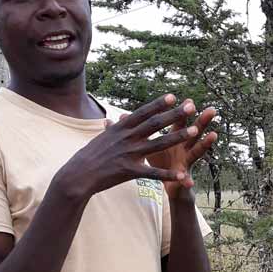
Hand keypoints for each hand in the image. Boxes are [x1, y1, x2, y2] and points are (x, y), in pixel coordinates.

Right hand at [52, 94, 203, 202]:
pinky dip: (168, 174)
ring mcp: (129, 154)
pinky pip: (152, 172)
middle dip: (174, 114)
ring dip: (177, 137)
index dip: (158, 104)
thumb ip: (113, 129)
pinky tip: (182, 175)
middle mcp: (126, 138)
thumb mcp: (102, 138)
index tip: (173, 96)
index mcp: (120, 128)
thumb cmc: (90, 156)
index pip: (142, 113)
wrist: (78, 175)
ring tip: (194, 131)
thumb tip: (115, 119)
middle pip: (154, 124)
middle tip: (191, 106)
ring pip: (158, 144)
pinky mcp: (129, 171)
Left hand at [147, 104, 217, 198]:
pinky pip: (185, 180)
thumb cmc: (159, 162)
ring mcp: (185, 164)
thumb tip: (122, 115)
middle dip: (202, 121)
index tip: (187, 100)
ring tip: (214, 135)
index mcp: (174, 139)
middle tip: (212, 110)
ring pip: (197, 152)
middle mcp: (184, 149)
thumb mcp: (149, 145)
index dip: (181, 112)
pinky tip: (190, 183)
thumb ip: (140, 130)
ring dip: (206, 144)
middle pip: (195, 132)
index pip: (179, 123)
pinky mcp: (182, 180)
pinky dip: (186, 182)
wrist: (167, 186)